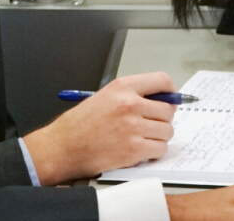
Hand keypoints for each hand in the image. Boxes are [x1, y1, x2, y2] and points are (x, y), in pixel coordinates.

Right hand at [24, 71, 177, 183]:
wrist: (62, 147)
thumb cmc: (80, 124)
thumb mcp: (105, 97)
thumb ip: (133, 95)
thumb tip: (163, 100)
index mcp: (123, 87)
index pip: (162, 81)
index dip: (171, 92)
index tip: (171, 99)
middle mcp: (129, 104)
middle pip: (168, 110)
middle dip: (163, 119)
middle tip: (151, 125)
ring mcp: (132, 127)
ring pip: (167, 131)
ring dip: (158, 137)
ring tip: (142, 138)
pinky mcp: (133, 149)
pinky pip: (160, 149)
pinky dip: (154, 152)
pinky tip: (140, 150)